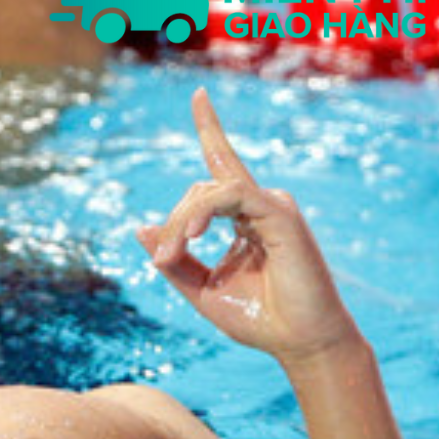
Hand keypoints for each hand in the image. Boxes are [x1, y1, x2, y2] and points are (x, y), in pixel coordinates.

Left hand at [136, 88, 357, 365]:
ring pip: (210, 190)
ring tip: (170, 256)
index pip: (222, 165)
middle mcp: (258, 205)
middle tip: (161, 261)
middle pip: (199, 189)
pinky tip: (191, 238)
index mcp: (242, 218)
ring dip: (181, 223)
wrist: (297, 342)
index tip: (198, 97)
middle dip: (172, 224)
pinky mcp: (281, 214)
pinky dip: (204, 212)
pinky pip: (233, 195)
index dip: (210, 129)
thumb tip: (142, 228)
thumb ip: (175, 260)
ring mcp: (272, 206)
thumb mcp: (201, 289)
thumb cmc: (256, 317)